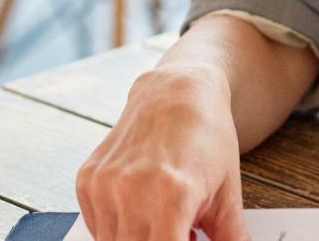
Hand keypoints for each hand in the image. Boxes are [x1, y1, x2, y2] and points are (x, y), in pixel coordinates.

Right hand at [76, 65, 250, 240]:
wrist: (177, 93)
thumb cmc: (207, 139)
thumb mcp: (228, 194)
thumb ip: (231, 238)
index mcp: (173, 194)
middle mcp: (133, 188)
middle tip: (184, 234)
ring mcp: (106, 183)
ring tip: (165, 223)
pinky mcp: (87, 179)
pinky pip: (96, 228)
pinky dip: (117, 231)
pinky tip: (142, 213)